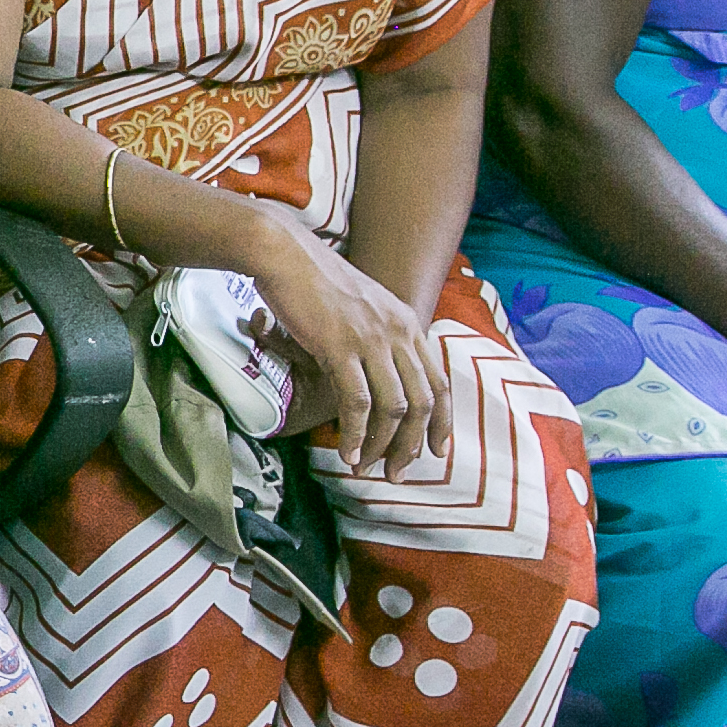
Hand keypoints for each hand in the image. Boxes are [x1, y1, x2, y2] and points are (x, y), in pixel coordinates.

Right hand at [237, 203, 448, 474]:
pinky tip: (345, 451)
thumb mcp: (362, 306)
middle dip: (412, 445)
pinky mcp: (341, 346)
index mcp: (407, 323)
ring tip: (365, 467)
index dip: (442, 422)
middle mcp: (398, 332)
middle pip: (422, 402)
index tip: (436, 451)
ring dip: (381, 445)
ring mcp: (372, 339)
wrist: (285, 254)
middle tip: (395, 473)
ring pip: (394, 408)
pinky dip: (353, 433)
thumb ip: (379, 336)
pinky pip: (357, 402)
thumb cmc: (314, 280)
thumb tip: (376, 375)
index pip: (439, 382)